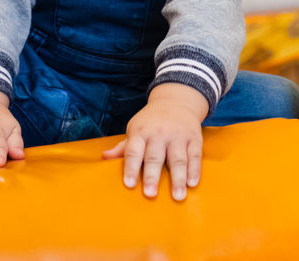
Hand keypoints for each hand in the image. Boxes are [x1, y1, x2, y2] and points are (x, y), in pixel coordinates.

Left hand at [103, 83, 206, 199]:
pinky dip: (194, 170)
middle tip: (150, 194)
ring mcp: (178, 135)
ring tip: (178, 196)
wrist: (175, 101)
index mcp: (141, 132)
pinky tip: (192, 183)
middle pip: (155, 157)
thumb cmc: (151, 122)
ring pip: (178, 159)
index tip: (129, 184)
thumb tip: (104, 157)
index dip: (130, 167)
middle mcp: (159, 133)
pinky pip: (195, 155)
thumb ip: (123, 147)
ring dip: (178, 178)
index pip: (133, 151)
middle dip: (152, 176)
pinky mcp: (194, 138)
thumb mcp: (135, 130)